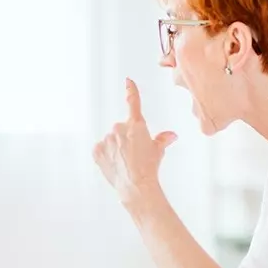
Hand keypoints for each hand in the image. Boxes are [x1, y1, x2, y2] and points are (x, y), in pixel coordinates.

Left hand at [93, 79, 176, 202]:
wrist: (136, 186)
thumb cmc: (149, 168)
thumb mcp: (158, 151)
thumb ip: (162, 139)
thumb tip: (171, 135)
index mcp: (136, 125)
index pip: (133, 102)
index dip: (131, 90)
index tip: (128, 81)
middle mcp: (119, 128)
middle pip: (121, 129)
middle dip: (126, 138)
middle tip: (133, 154)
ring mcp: (106, 139)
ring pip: (110, 140)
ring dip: (115, 147)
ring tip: (124, 162)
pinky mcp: (97, 150)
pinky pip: (101, 149)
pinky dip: (106, 155)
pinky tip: (114, 164)